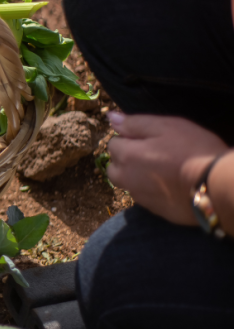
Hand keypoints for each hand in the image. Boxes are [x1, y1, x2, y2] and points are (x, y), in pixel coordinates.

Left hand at [106, 112, 227, 224]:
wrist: (216, 185)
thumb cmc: (192, 150)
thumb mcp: (165, 126)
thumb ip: (134, 123)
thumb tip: (111, 117)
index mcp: (127, 156)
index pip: (113, 145)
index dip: (128, 139)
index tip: (147, 139)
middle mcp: (127, 179)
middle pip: (114, 168)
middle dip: (124, 160)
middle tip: (150, 154)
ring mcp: (141, 197)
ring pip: (127, 184)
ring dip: (134, 176)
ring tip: (159, 170)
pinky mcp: (156, 211)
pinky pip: (144, 198)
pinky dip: (149, 190)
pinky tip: (167, 184)